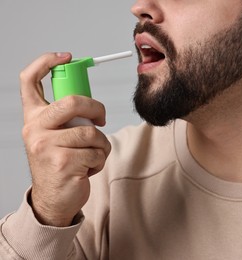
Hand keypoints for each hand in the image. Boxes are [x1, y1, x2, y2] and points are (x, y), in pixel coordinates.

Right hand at [20, 53, 110, 226]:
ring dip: (101, 145)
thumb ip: (65, 119)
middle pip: (73, 101)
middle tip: (102, 118)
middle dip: (97, 108)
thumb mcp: (54, 137)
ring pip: (91, 132)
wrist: (54, 199)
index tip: (66, 56)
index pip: (29, 80)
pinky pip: (97, 152)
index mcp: (32, 118)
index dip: (45, 62)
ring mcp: (46, 146)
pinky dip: (100, 160)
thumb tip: (92, 106)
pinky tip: (87, 169)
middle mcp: (34, 129)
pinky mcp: (63, 162)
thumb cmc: (60, 163)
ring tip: (91, 155)